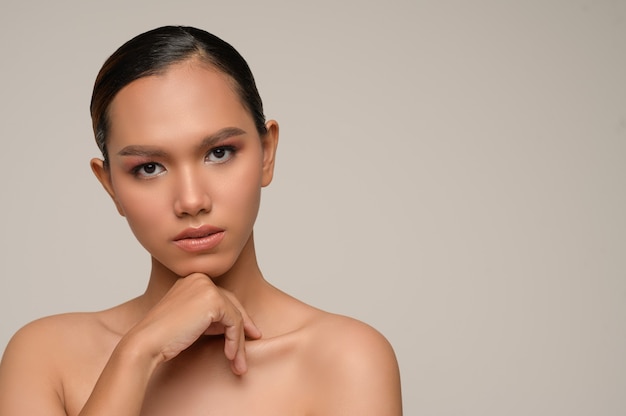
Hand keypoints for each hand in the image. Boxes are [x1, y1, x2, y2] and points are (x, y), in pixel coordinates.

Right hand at [126, 273, 260, 374]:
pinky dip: (235, 341)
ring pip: (235, 315)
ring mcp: (207, 287)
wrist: (146, 343)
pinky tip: (230, 356)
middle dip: (243, 327)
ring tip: (238, 364)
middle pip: (232, 304)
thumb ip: (210, 316)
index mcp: (192, 280)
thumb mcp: (192, 320)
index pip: (222, 297)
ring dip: (239, 342)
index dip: (236, 317)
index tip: (245, 335)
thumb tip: (236, 323)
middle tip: (251, 344)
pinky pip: (234, 322)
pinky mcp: (213, 300)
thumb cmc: (164, 337)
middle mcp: (200, 278)